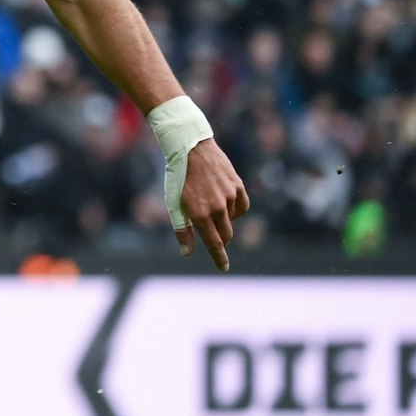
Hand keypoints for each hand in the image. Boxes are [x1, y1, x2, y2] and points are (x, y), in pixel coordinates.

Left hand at [174, 138, 248, 271]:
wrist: (191, 148)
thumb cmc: (177, 177)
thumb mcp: (173, 204)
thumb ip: (182, 229)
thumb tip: (187, 252)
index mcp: (200, 213)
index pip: (214, 243)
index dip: (219, 257)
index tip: (223, 267)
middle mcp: (218, 207)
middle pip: (226, 235)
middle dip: (221, 241)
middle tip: (215, 240)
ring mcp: (230, 196)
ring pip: (232, 219)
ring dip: (224, 221)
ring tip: (210, 208)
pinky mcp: (238, 186)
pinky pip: (241, 206)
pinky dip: (235, 210)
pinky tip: (225, 204)